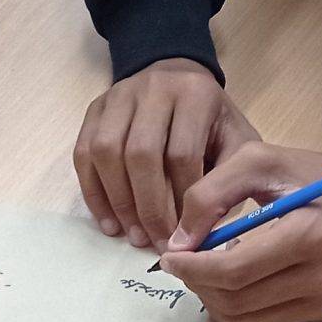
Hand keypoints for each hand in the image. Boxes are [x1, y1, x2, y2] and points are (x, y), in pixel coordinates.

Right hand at [72, 59, 260, 247]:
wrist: (182, 80)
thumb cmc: (213, 123)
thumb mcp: (238, 144)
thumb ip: (228, 182)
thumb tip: (199, 232)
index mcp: (195, 94)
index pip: (181, 154)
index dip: (181, 201)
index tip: (185, 236)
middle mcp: (154, 88)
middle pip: (141, 153)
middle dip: (148, 206)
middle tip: (155, 241)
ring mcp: (119, 96)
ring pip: (106, 152)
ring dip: (118, 201)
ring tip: (132, 235)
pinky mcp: (96, 109)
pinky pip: (83, 153)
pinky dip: (93, 192)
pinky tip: (109, 221)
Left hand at [158, 139, 321, 321]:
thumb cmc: (309, 173)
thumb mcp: (259, 160)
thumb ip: (210, 193)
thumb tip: (177, 243)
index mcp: (313, 233)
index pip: (236, 270)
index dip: (193, 267)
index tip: (170, 255)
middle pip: (236, 299)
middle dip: (198, 282)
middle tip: (183, 260)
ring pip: (243, 320)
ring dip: (211, 299)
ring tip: (205, 268)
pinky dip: (233, 308)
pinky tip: (231, 280)